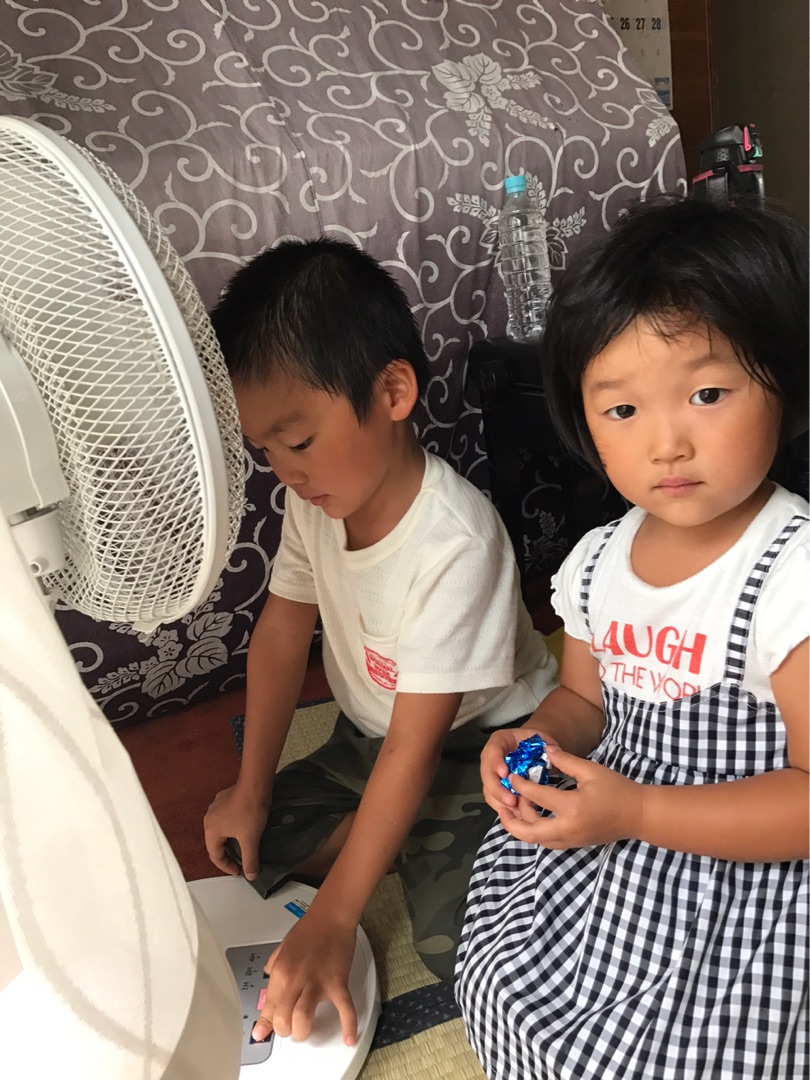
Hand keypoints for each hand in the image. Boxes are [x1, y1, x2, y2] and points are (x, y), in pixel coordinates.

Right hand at [203, 784, 269, 879]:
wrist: (256, 784)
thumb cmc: (250, 812)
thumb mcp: (250, 839)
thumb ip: (250, 860)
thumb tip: (251, 876)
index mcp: (211, 830)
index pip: (215, 856)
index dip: (227, 867)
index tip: (239, 871)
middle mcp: (209, 818)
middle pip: (216, 843)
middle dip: (228, 854)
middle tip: (240, 861)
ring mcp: (216, 806)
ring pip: (221, 830)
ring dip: (230, 840)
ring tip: (242, 846)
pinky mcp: (225, 798)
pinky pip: (226, 818)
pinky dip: (233, 827)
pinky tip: (243, 827)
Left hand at [251, 913, 357, 1045]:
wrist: (331, 916)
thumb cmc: (309, 929)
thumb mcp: (283, 946)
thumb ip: (274, 964)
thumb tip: (268, 975)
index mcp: (280, 972)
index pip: (269, 1006)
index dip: (265, 1024)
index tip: (261, 1034)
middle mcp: (295, 980)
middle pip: (283, 1019)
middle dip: (285, 1030)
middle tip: (290, 1028)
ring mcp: (316, 982)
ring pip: (303, 1019)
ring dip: (303, 1031)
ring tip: (306, 1030)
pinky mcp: (337, 982)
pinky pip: (343, 1008)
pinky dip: (348, 1025)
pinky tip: (349, 1038)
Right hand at [480, 726, 559, 819]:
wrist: (533, 750)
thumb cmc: (536, 744)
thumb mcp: (543, 739)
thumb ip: (548, 745)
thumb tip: (552, 751)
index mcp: (500, 741)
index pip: (493, 750)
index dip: (496, 762)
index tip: (505, 773)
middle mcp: (491, 758)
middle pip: (487, 774)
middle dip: (497, 789)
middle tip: (511, 800)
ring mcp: (492, 774)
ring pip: (488, 790)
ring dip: (501, 803)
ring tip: (516, 812)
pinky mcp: (497, 788)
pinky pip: (495, 800)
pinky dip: (505, 809)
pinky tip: (517, 815)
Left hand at [501, 745, 642, 847]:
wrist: (638, 815)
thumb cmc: (617, 790)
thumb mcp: (591, 770)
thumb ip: (565, 761)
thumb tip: (545, 751)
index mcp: (571, 808)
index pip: (537, 797)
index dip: (521, 785)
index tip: (512, 775)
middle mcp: (567, 828)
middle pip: (527, 831)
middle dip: (510, 818)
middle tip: (502, 802)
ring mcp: (569, 839)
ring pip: (535, 839)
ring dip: (521, 824)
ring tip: (515, 805)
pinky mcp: (573, 843)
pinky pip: (546, 840)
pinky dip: (534, 830)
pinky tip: (531, 815)